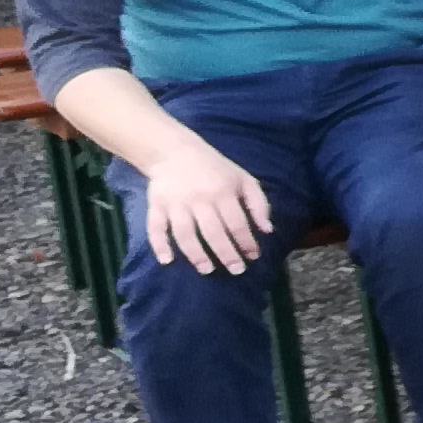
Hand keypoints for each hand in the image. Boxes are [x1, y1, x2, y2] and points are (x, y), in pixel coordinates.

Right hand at [140, 138, 273, 274]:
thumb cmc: (216, 169)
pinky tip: (166, 261)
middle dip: (226, 254)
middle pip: (213, 232)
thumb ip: (258, 203)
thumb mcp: (244, 179)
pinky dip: (159, 245)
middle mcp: (199, 199)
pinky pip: (155, 227)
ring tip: (206, 270)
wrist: (175, 152)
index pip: (237, 223)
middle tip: (235, 270)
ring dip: (196, 254)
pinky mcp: (156, 205)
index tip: (253, 257)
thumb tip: (267, 230)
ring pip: (185, 233)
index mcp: (223, 192)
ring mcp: (176, 203)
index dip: (246, 242)